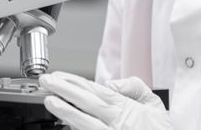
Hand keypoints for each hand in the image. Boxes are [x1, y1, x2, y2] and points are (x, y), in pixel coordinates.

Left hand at [39, 71, 172, 129]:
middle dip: (64, 91)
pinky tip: (64, 122)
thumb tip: (111, 83)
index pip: (96, 91)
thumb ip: (134, 88)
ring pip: (84, 123)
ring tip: (49, 100)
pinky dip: (77, 129)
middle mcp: (116, 123)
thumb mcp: (154, 104)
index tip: (59, 76)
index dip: (75, 83)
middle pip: (86, 104)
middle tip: (46, 82)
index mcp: (126, 109)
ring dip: (65, 111)